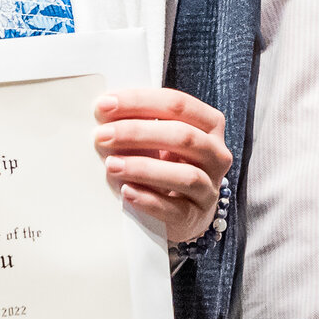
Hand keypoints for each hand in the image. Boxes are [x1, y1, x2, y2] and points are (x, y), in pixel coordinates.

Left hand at [93, 88, 231, 245]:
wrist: (182, 208)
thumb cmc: (167, 163)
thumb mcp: (158, 138)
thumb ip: (137, 122)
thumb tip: (103, 109)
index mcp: (209, 124)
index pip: (177, 104)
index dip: (140, 101)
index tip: (105, 104)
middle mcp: (216, 154)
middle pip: (183, 137)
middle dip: (137, 133)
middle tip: (103, 135)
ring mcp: (209, 188)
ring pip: (186, 176)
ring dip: (144, 168)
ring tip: (111, 165)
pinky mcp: (195, 217)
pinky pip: (176, 210)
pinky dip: (149, 200)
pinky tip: (127, 192)